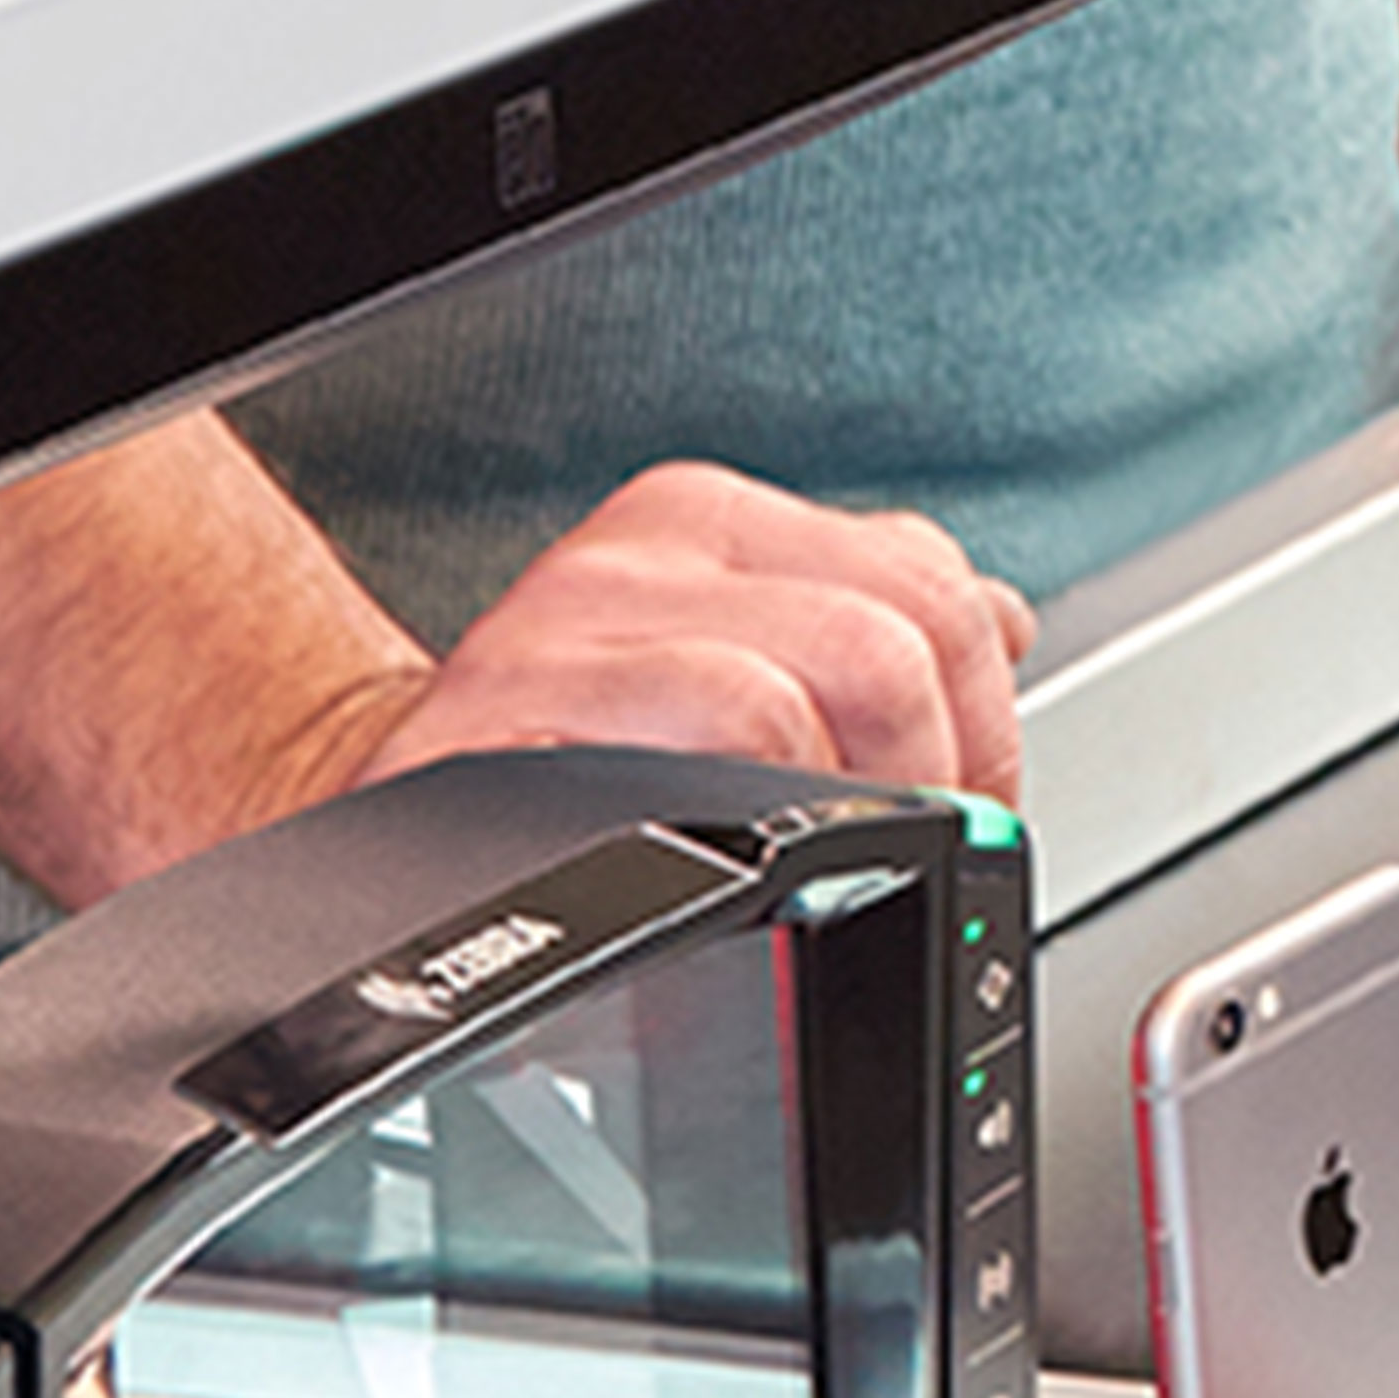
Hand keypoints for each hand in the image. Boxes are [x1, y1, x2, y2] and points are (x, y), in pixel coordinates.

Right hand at [354, 460, 1036, 805]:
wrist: (398, 807)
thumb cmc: (574, 757)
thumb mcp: (730, 656)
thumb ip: (868, 623)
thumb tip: (1000, 618)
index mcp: (709, 527)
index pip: (936, 587)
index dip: (985, 727)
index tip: (960, 806)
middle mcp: (640, 561)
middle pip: (895, 645)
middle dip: (934, 780)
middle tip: (904, 854)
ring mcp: (572, 638)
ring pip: (806, 697)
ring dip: (844, 814)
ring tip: (811, 870)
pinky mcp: (515, 729)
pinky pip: (699, 759)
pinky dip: (754, 831)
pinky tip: (732, 870)